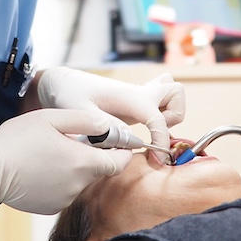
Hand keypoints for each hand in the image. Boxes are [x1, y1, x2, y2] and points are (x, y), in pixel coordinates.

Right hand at [0, 109, 130, 220]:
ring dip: (72, 168)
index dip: (120, 150)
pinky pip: (64, 191)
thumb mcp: (51, 119)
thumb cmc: (16, 142)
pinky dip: (58, 181)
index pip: (119, 162)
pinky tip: (39, 170)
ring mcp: (65, 199)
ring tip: (46, 154)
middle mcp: (78, 185)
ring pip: (79, 180)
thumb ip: (85, 121)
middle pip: (98, 170)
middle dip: (89, 155)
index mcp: (82, 162)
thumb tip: (108, 125)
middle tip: (66, 140)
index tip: (112, 141)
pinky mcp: (51, 208)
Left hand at [35, 68, 184, 153]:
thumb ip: (106, 126)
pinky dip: (164, 111)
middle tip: (155, 131)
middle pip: (176, 92)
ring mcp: (139, 96)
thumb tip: (130, 139)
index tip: (157, 157)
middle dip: (174, 115)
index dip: (161, 138)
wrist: (64, 83)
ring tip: (151, 128)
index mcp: (128, 96)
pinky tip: (145, 125)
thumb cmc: (70, 94)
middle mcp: (139, 93)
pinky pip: (162, 100)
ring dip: (171, 112)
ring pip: (173, 93)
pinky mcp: (136, 102)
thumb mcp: (82, 112)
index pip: (156, 117)